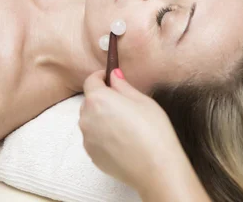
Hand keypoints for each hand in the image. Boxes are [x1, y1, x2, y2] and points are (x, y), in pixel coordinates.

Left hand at [79, 70, 182, 192]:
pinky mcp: (92, 156)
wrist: (156, 168)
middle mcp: (86, 118)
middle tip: (122, 102)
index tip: (110, 77)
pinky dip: (103, 134)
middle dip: (102, 97)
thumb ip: (122, 85)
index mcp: (98, 100)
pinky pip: (94, 138)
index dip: (100, 77)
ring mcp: (88, 139)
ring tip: (124, 123)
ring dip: (101, 117)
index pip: (90, 81)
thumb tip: (113, 75)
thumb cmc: (152, 130)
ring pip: (91, 120)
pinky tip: (122, 139)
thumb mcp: (142, 100)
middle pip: (89, 101)